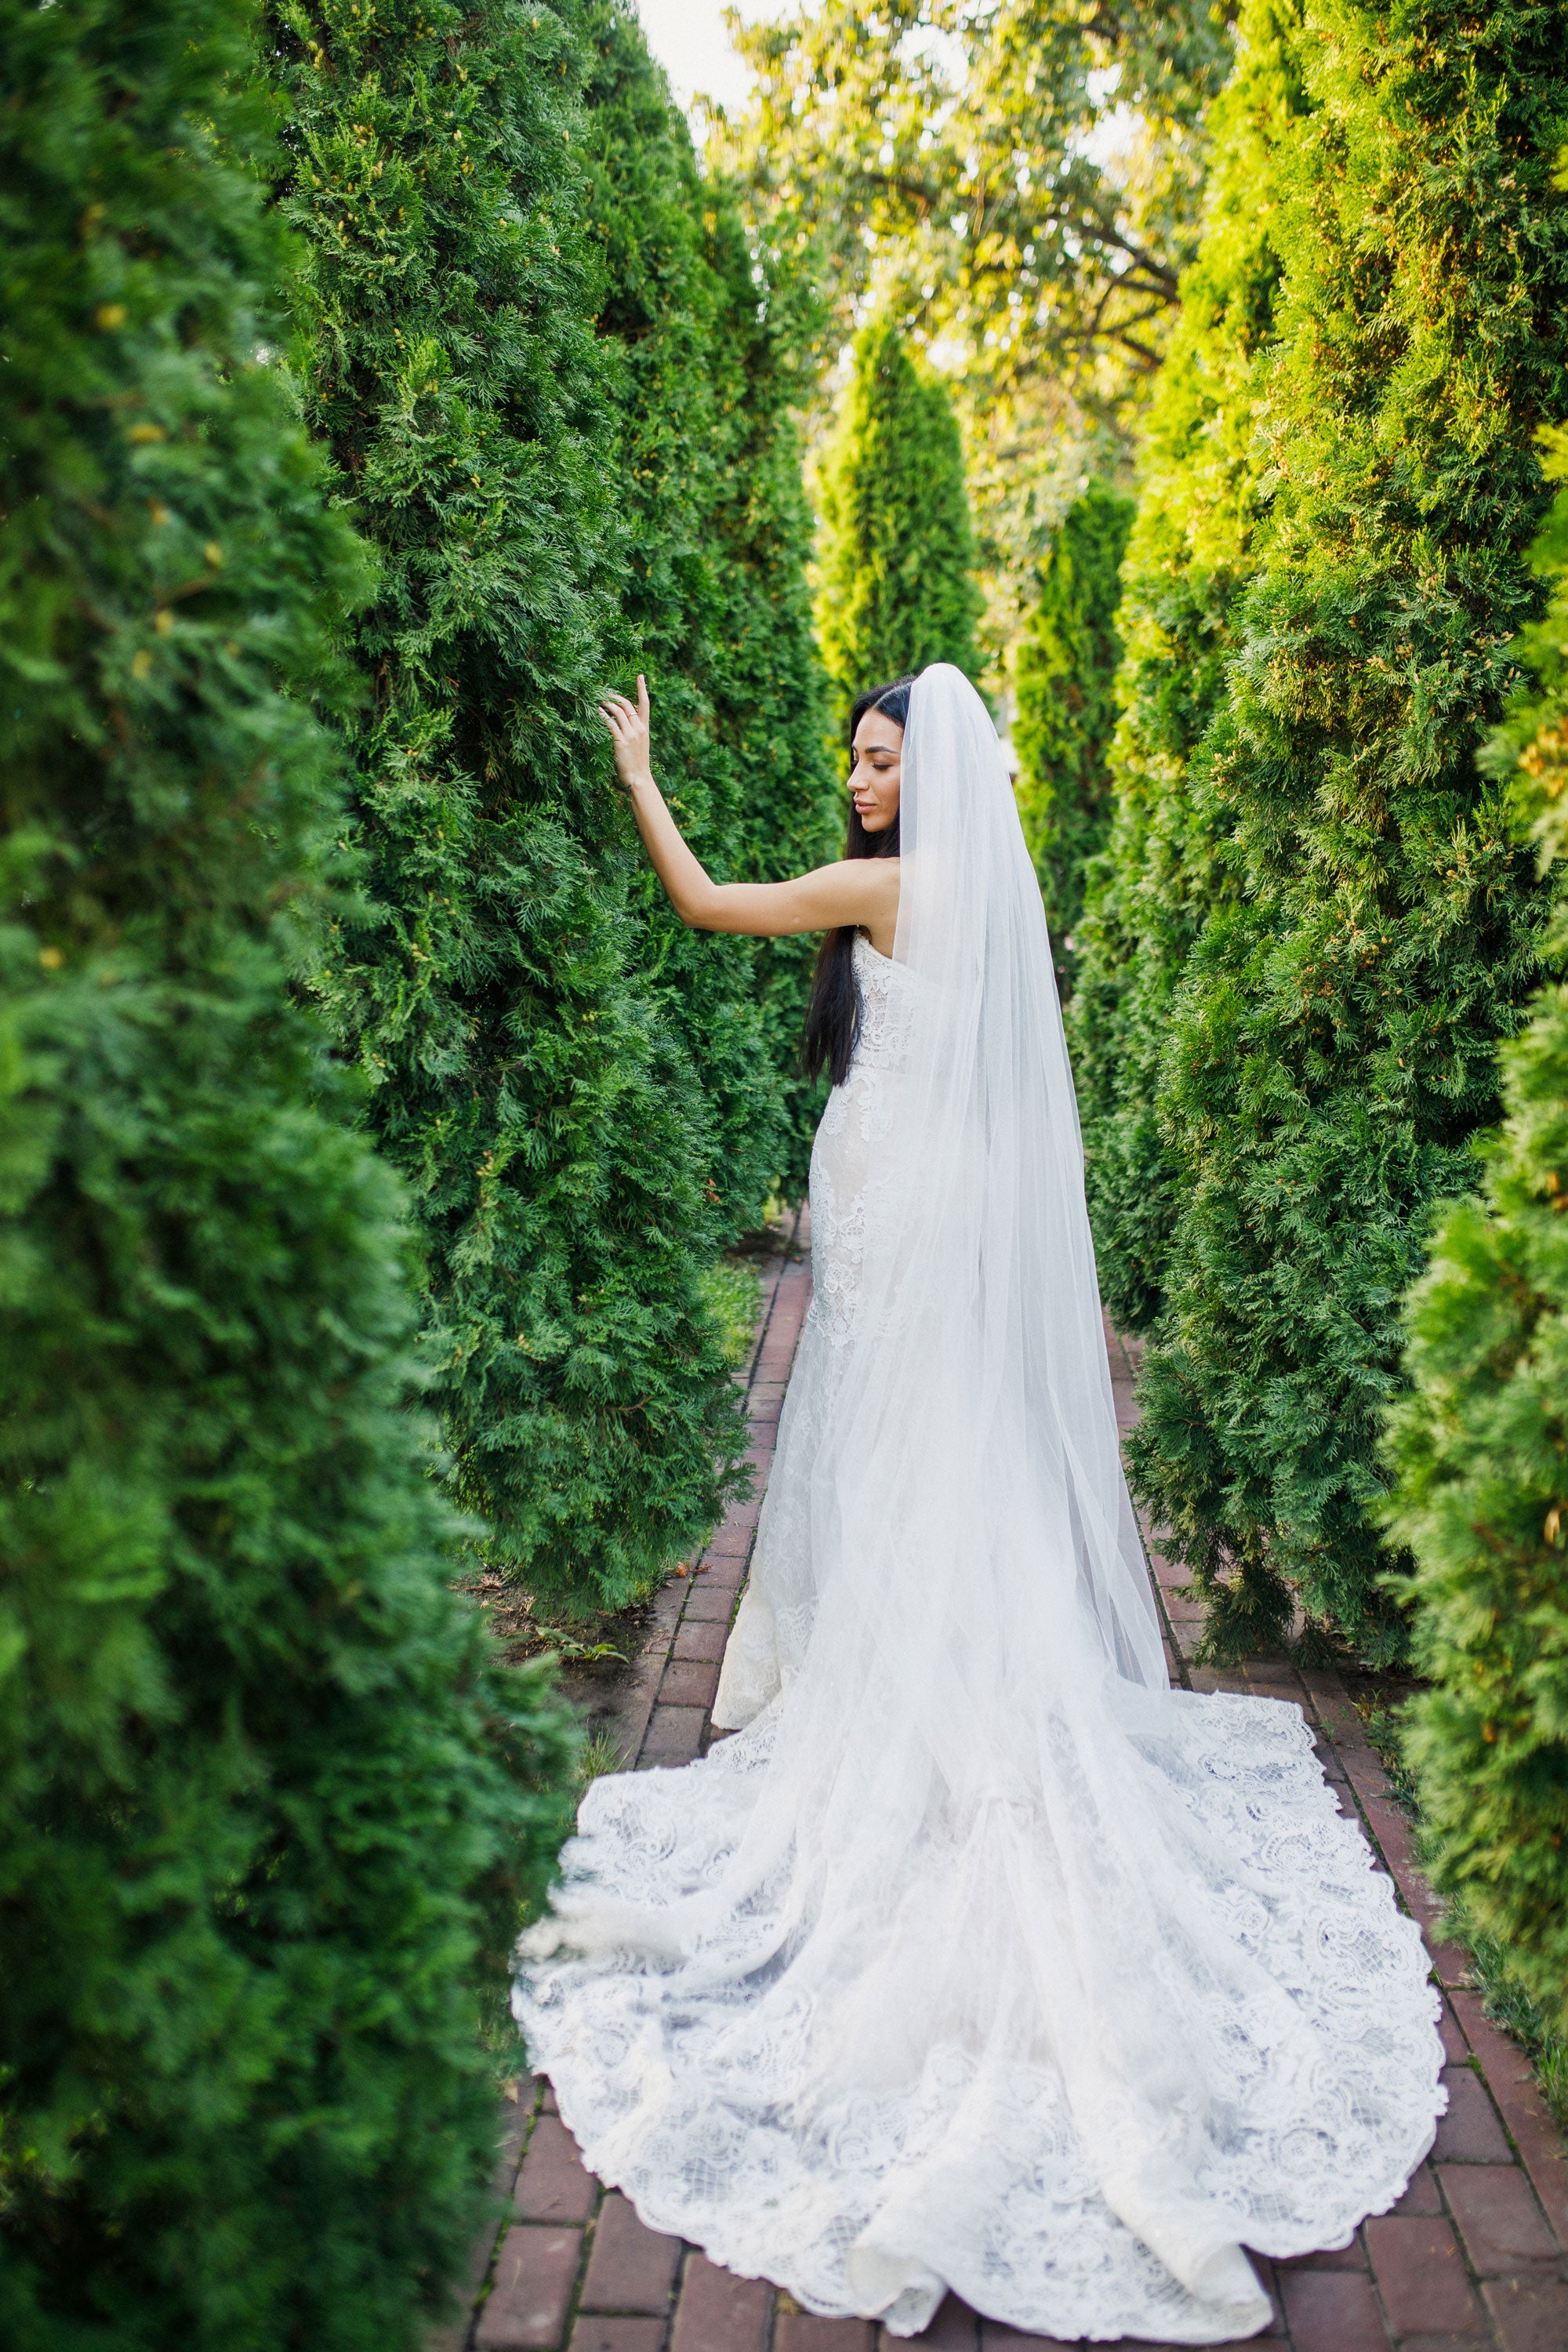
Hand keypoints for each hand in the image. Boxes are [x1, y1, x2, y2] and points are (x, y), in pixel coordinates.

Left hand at [598, 674, 653, 791]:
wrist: (639, 778)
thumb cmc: (637, 764)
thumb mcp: (639, 745)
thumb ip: (634, 732)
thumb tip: (625, 723)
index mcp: (644, 729)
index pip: (645, 704)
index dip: (642, 689)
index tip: (640, 676)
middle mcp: (639, 728)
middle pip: (627, 704)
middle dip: (615, 696)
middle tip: (604, 694)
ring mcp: (630, 734)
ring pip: (618, 711)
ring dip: (607, 704)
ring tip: (598, 702)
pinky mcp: (620, 741)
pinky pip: (610, 723)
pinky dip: (603, 715)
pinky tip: (597, 712)